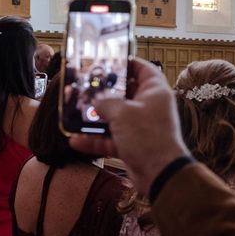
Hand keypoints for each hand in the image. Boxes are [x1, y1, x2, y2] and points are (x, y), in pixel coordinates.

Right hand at [69, 58, 189, 195]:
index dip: (127, 63)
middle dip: (104, 92)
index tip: (108, 61)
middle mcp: (149, 107)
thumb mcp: (122, 113)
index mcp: (154, 92)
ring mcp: (140, 127)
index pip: (143, 69)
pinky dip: (95, 140)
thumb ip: (105, 102)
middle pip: (125, 93)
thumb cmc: (148, 137)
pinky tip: (76, 141)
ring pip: (115, 117)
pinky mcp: (132, 145)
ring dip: (95, 117)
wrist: (159, 174)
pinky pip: (111, 139)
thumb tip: (95, 100)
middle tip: (84, 87)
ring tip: (75, 112)